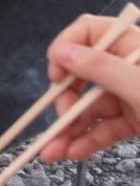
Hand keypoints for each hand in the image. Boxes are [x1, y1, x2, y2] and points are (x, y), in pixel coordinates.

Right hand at [40, 15, 139, 162]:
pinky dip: (87, 141)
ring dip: (68, 130)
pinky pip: (103, 128)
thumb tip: (61, 52)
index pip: (88, 32)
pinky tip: (74, 153)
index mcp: (132, 47)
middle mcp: (128, 68)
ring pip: (88, 108)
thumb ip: (101, 67)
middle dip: (64, 102)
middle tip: (61, 119)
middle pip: (82, 76)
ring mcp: (130, 95)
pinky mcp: (134, 120)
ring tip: (54, 152)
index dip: (65, 50)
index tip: (56, 76)